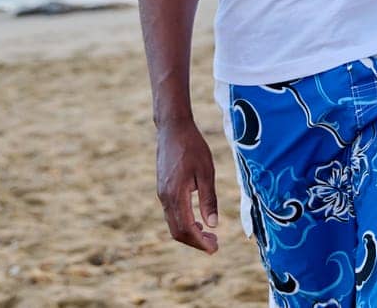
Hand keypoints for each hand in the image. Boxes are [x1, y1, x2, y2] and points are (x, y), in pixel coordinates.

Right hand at [155, 117, 219, 253]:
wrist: (172, 128)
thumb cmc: (192, 147)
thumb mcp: (206, 172)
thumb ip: (208, 199)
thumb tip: (213, 224)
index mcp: (176, 195)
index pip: (186, 229)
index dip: (200, 242)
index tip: (214, 249)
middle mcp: (165, 197)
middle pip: (177, 231)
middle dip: (195, 241)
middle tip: (214, 244)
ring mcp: (162, 193)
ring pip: (173, 223)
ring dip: (190, 233)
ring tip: (209, 234)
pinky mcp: (163, 189)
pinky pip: (171, 213)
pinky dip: (184, 222)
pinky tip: (198, 219)